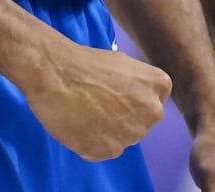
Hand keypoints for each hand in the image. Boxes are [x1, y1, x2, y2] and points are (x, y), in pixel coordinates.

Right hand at [16, 38, 170, 160]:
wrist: (55, 73)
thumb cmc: (84, 63)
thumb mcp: (122, 63)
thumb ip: (136, 84)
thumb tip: (133, 96)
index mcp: (158, 85)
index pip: (154, 101)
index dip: (133, 99)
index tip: (116, 94)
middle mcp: (152, 112)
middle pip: (141, 122)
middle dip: (124, 117)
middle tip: (98, 104)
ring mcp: (132, 133)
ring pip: (122, 138)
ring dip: (107, 132)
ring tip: (85, 113)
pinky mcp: (110, 150)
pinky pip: (103, 151)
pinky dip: (91, 143)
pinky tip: (78, 125)